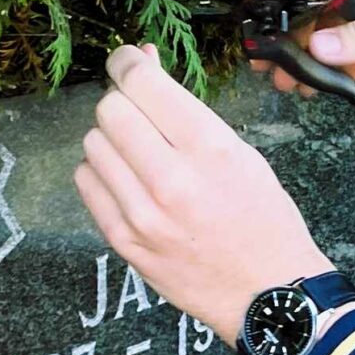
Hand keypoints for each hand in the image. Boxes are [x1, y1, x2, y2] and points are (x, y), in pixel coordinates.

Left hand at [73, 42, 334, 341]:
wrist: (267, 294)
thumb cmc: (263, 218)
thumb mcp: (240, 152)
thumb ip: (186, 111)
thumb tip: (142, 63)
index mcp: (209, 148)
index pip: (142, 83)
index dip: (128, 62)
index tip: (129, 60)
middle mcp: (171, 179)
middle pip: (110, 110)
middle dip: (122, 101)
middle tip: (138, 110)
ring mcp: (142, 214)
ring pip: (93, 145)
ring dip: (111, 139)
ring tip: (138, 152)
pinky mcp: (123, 241)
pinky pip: (87, 183)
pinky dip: (101, 172)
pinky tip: (126, 180)